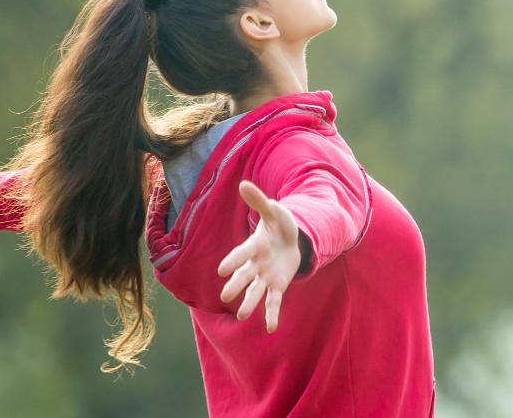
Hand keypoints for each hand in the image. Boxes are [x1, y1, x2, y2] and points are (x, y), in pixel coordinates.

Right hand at [217, 180, 302, 332]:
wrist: (291, 239)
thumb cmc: (279, 224)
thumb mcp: (274, 211)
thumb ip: (260, 202)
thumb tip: (244, 184)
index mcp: (254, 246)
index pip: (242, 254)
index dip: (233, 260)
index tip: (221, 270)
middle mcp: (255, 264)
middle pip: (244, 276)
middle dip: (236, 285)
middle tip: (225, 296)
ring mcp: (265, 277)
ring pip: (255, 292)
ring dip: (249, 304)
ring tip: (242, 316)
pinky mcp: (277, 286)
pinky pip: (273, 302)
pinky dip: (272, 315)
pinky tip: (271, 329)